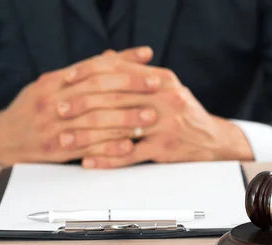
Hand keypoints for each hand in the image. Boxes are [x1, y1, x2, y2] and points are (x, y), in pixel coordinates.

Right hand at [0, 47, 159, 165]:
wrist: (0, 139)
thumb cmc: (30, 110)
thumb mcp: (52, 84)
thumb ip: (84, 71)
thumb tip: (118, 55)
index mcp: (55, 82)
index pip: (95, 71)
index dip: (125, 71)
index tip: (150, 72)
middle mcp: (53, 102)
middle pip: (98, 93)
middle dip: (131, 91)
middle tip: (157, 92)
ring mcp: (53, 127)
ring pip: (95, 121)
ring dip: (125, 120)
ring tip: (150, 118)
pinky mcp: (54, 150)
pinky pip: (86, 148)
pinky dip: (109, 147)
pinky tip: (128, 146)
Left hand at [58, 62, 254, 168]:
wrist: (212, 139)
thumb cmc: (181, 112)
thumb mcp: (163, 86)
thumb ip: (135, 73)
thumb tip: (105, 56)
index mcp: (161, 79)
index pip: (119, 70)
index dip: (90, 73)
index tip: (67, 78)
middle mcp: (164, 98)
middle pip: (115, 98)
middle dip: (82, 103)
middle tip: (59, 109)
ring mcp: (165, 124)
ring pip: (118, 128)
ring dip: (87, 135)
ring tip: (65, 139)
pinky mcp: (164, 149)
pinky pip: (129, 155)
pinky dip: (106, 159)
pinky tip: (87, 161)